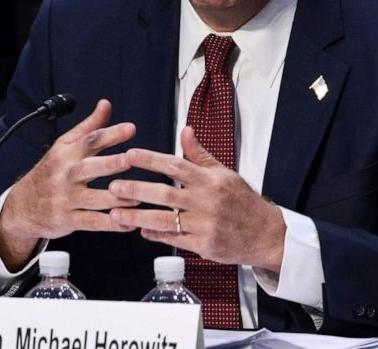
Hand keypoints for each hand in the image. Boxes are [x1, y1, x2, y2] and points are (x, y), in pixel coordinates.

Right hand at [0, 99, 138, 270]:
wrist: (22, 206)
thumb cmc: (51, 172)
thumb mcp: (65, 146)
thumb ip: (89, 127)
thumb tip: (106, 104)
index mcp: (67, 154)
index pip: (90, 140)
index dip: (110, 133)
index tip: (131, 128)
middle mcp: (66, 175)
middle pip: (90, 168)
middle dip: (111, 163)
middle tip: (131, 159)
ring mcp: (66, 198)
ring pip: (94, 198)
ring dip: (117, 198)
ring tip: (139, 197)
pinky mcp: (68, 220)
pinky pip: (92, 222)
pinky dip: (111, 224)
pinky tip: (129, 223)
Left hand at [108, 125, 285, 272]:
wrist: (264, 233)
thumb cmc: (243, 202)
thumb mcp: (225, 173)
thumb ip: (200, 154)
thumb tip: (185, 131)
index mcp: (211, 180)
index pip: (176, 165)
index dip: (151, 160)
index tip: (130, 155)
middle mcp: (207, 201)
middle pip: (165, 194)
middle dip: (136, 189)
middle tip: (113, 186)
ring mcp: (205, 224)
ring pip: (164, 220)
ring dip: (137, 216)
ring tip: (116, 213)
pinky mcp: (204, 245)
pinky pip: (174, 239)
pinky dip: (155, 235)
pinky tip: (141, 230)